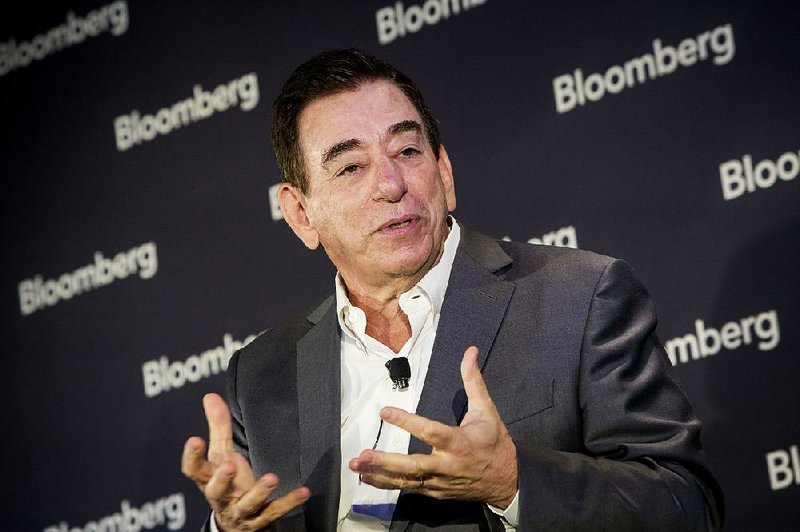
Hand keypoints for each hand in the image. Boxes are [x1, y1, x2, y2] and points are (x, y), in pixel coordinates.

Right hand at [181, 393, 309, 530]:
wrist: (236, 524)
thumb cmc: (228, 482)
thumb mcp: (221, 455)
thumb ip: (218, 427)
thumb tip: (210, 396)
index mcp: (209, 479)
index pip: (193, 470)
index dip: (192, 456)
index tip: (195, 439)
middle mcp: (222, 497)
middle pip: (216, 491)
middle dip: (221, 479)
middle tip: (229, 465)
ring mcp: (241, 511)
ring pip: (247, 505)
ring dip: (258, 492)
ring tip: (271, 478)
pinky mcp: (261, 520)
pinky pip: (275, 512)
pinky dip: (289, 502)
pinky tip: (303, 492)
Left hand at [349, 346, 517, 508]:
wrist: (506, 481)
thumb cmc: (494, 442)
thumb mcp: (487, 410)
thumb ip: (474, 381)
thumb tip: (471, 351)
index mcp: (459, 443)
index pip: (429, 432)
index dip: (406, 422)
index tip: (385, 412)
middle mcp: (447, 465)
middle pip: (412, 467)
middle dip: (386, 462)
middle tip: (363, 455)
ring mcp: (439, 482)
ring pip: (406, 482)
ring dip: (379, 475)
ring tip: (356, 466)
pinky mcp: (435, 493)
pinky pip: (408, 490)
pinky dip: (387, 485)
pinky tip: (368, 478)